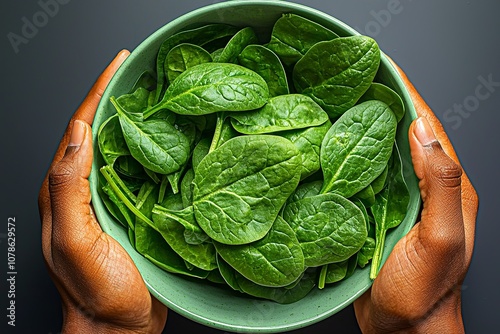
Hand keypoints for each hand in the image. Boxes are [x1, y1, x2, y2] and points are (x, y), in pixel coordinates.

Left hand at [38, 50, 167, 333]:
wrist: (117, 328)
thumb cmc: (97, 294)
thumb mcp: (75, 243)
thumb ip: (68, 189)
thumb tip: (77, 135)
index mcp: (65, 192)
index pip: (79, 129)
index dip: (98, 93)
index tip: (119, 65)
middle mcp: (85, 190)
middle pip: (98, 132)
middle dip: (117, 98)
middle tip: (142, 74)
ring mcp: (108, 200)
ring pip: (120, 149)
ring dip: (136, 120)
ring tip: (158, 97)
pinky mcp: (131, 211)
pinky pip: (139, 172)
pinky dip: (152, 150)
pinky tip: (169, 142)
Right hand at [354, 61, 478, 332]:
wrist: (404, 329)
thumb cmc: (423, 292)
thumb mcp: (441, 238)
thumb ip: (439, 183)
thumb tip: (422, 130)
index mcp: (448, 187)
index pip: (429, 128)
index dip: (408, 94)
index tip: (384, 66)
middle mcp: (424, 188)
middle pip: (404, 134)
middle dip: (382, 101)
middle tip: (352, 77)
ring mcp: (399, 200)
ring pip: (381, 152)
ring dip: (363, 125)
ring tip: (337, 101)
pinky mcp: (376, 212)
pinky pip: (363, 175)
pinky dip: (349, 155)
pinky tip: (330, 145)